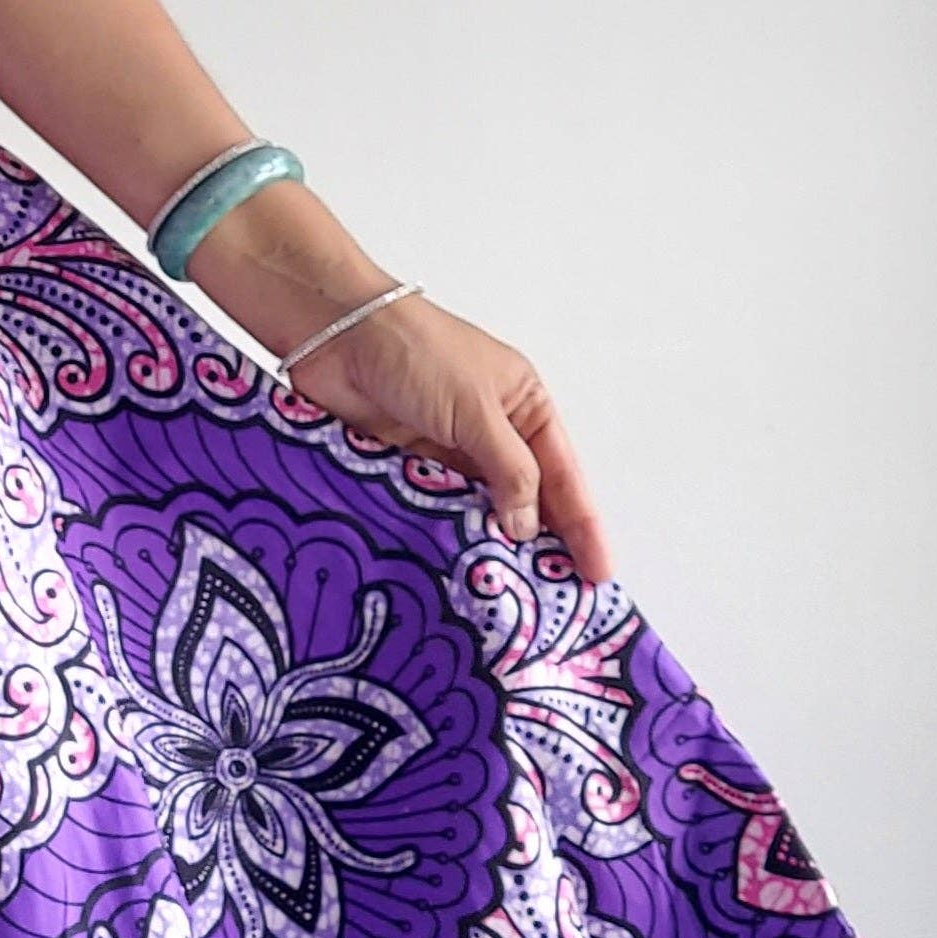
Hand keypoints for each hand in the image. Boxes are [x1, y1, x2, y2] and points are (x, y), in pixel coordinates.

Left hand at [181, 180, 613, 581]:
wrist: (337, 337)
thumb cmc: (418, 353)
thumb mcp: (477, 409)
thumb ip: (508, 470)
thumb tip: (526, 527)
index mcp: (524, 406)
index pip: (564, 476)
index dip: (583, 525)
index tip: (600, 572)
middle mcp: (492, 431)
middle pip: (526, 500)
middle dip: (543, 545)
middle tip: (561, 600)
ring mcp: (448, 453)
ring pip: (479, 513)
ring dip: (491, 549)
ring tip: (512, 599)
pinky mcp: (406, 469)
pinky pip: (434, 514)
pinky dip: (446, 540)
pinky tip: (457, 572)